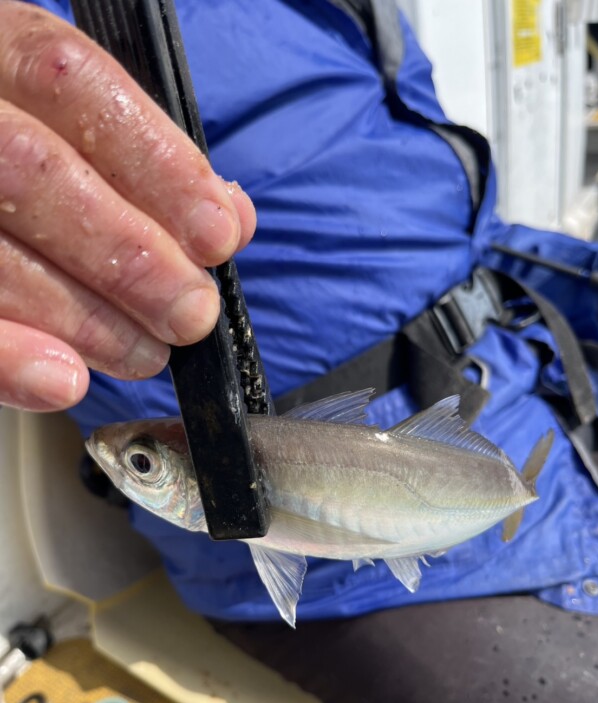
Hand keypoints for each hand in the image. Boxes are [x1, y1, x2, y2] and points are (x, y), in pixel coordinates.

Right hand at [0, 1, 255, 411]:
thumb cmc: (38, 169)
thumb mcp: (87, 139)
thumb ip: (150, 172)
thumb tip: (231, 220)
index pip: (71, 83)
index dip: (156, 163)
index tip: (217, 236)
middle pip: (29, 168)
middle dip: (128, 255)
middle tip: (189, 315)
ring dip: (82, 316)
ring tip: (143, 353)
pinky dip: (7, 357)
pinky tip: (63, 380)